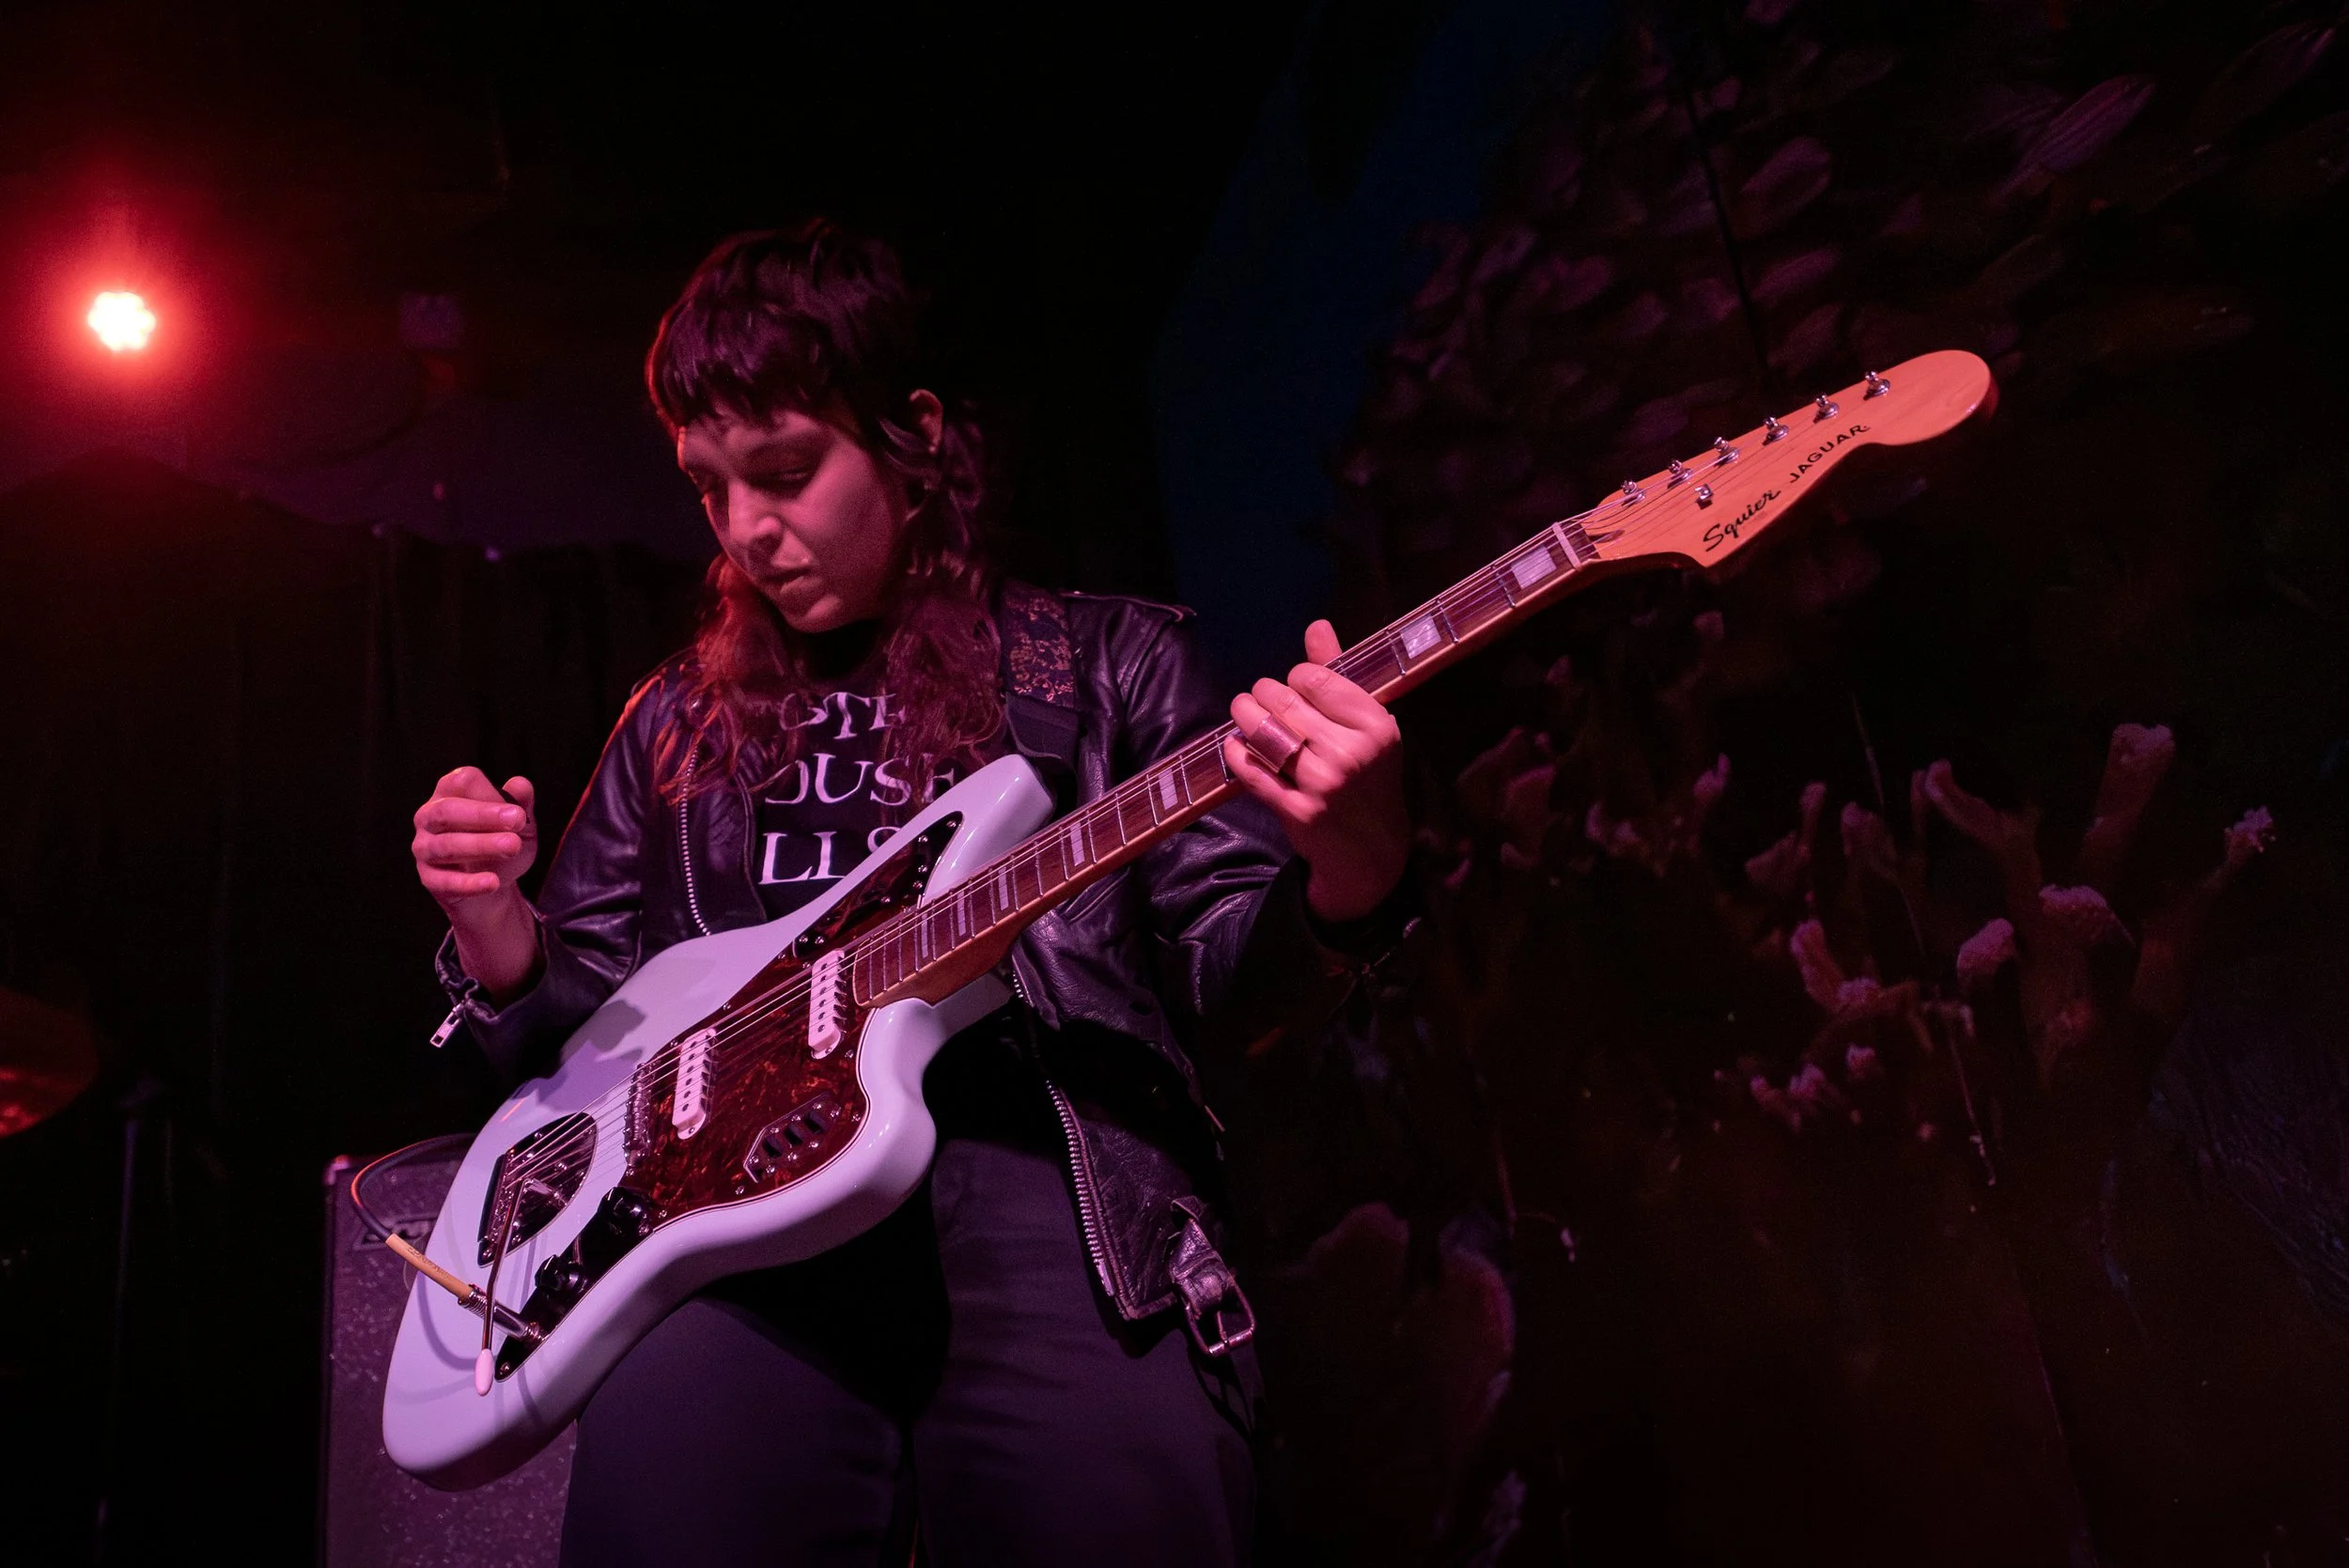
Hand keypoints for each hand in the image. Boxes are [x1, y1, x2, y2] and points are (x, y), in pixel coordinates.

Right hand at [412, 766, 537, 906]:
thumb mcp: (519, 823)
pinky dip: (469, 883)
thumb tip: (521, 784)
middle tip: (517, 822)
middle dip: (482, 815)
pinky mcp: (429, 879)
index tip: (518, 812)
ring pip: (446, 846)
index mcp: (449, 793)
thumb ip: (521, 803)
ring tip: (513, 847)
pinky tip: (493, 882)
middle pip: (446, 811)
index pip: (460, 782)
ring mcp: (425, 848)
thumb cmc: (501, 841)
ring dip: (481, 845)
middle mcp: (429, 817)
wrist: (494, 884)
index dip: (488, 793)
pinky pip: (444, 881)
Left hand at [1224, 620, 1409, 924]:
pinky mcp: (1297, 812)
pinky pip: (1251, 771)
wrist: (1372, 855)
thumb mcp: (1367, 727)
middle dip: (1263, 695)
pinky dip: (1236, 754)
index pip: (1314, 677)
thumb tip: (1316, 626)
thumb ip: (1338, 675)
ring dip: (1244, 717)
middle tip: (1259, 700)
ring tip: (1243, 714)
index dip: (1295, 679)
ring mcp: (1323, 784)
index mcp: (1376, 726)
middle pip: (1282, 700)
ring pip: (1262, 732)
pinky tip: (1235, 747)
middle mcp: (1351, 753)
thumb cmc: (1368, 779)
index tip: (1295, 690)